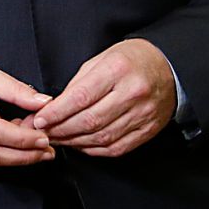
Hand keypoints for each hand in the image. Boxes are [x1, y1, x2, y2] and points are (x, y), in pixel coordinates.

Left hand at [33, 38, 174, 157]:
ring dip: (74, 142)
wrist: (168, 67)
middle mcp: (132, 93)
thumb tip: (52, 107)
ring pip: (102, 137)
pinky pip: (117, 147)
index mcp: (117, 70)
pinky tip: (80, 145)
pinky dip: (94, 149)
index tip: (40, 119)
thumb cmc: (131, 60)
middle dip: (61, 130)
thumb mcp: (100, 59)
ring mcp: (143, 114)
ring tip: (58, 140)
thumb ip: (77, 84)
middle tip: (43, 132)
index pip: (80, 97)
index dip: (56, 112)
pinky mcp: (148, 130)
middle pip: (90, 121)